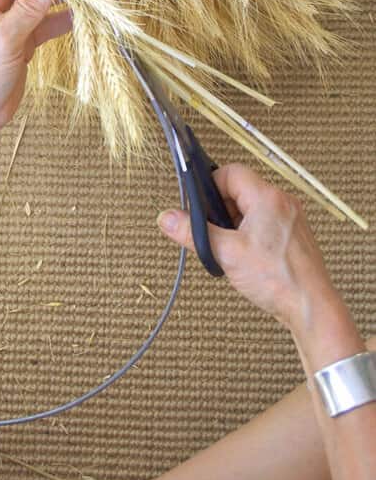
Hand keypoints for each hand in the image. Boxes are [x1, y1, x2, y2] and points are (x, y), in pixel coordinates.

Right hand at [157, 164, 340, 333]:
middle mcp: (282, 202)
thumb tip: (166, 218)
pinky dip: (250, 233)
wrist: (311, 307)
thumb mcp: (225, 253)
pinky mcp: (295, 235)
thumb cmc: (278, 279)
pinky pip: (265, 222)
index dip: (210, 186)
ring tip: (230, 248)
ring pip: (252, 208)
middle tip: (213, 232)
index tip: (199, 207)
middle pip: (241, 190)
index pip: (231, 172)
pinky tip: (246, 256)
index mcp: (267, 197)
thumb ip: (193, 232)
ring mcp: (291, 218)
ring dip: (236, 223)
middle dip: (221, 209)